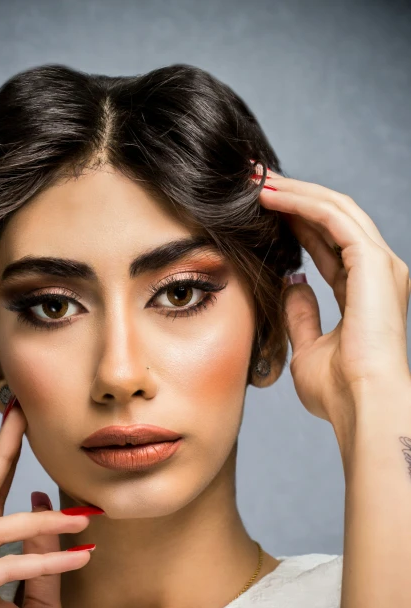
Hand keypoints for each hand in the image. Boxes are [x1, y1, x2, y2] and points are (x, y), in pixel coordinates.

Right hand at [0, 401, 101, 607]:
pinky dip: (41, 561)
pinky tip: (76, 560)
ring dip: (44, 522)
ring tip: (85, 519)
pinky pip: (1, 564)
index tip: (19, 425)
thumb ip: (43, 561)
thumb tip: (49, 513)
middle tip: (21, 416)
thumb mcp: (40, 606)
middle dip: (0, 452)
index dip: (1, 464)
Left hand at [252, 164, 410, 424]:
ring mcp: (380, 264)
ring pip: (334, 209)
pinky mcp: (374, 261)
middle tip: (251, 181)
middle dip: (291, 197)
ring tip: (254, 179)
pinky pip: (332, 217)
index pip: (327, 244)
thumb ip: (301, 316)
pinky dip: (300, 202)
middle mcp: (377, 272)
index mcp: (364, 293)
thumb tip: (290, 287)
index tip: (258, 210)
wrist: (363, 405)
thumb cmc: (339, 392)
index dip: (293, 223)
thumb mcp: (308, 349)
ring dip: (292, 192)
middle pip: (331, 218)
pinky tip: (268, 194)